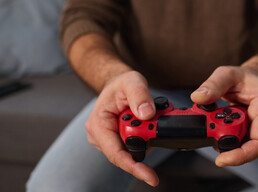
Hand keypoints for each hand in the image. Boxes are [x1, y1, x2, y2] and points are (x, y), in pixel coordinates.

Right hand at [85, 71, 158, 185]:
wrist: (118, 85)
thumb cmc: (120, 84)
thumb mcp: (132, 81)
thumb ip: (139, 95)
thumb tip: (147, 114)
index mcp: (98, 124)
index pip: (115, 153)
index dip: (134, 166)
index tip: (151, 177)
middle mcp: (101, 136)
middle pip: (128, 152)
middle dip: (147, 142)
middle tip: (158, 124)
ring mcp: (109, 140)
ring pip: (134, 149)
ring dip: (147, 137)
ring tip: (151, 119)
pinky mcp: (119, 140)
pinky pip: (136, 144)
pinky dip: (146, 136)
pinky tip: (149, 125)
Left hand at [191, 66, 257, 166]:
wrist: (257, 78)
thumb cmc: (246, 77)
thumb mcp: (226, 74)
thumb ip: (213, 85)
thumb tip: (198, 98)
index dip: (241, 156)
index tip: (221, 159)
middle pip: (252, 147)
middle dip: (228, 144)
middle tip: (211, 130)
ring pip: (247, 146)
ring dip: (228, 139)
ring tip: (216, 123)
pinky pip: (244, 142)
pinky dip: (230, 137)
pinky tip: (222, 126)